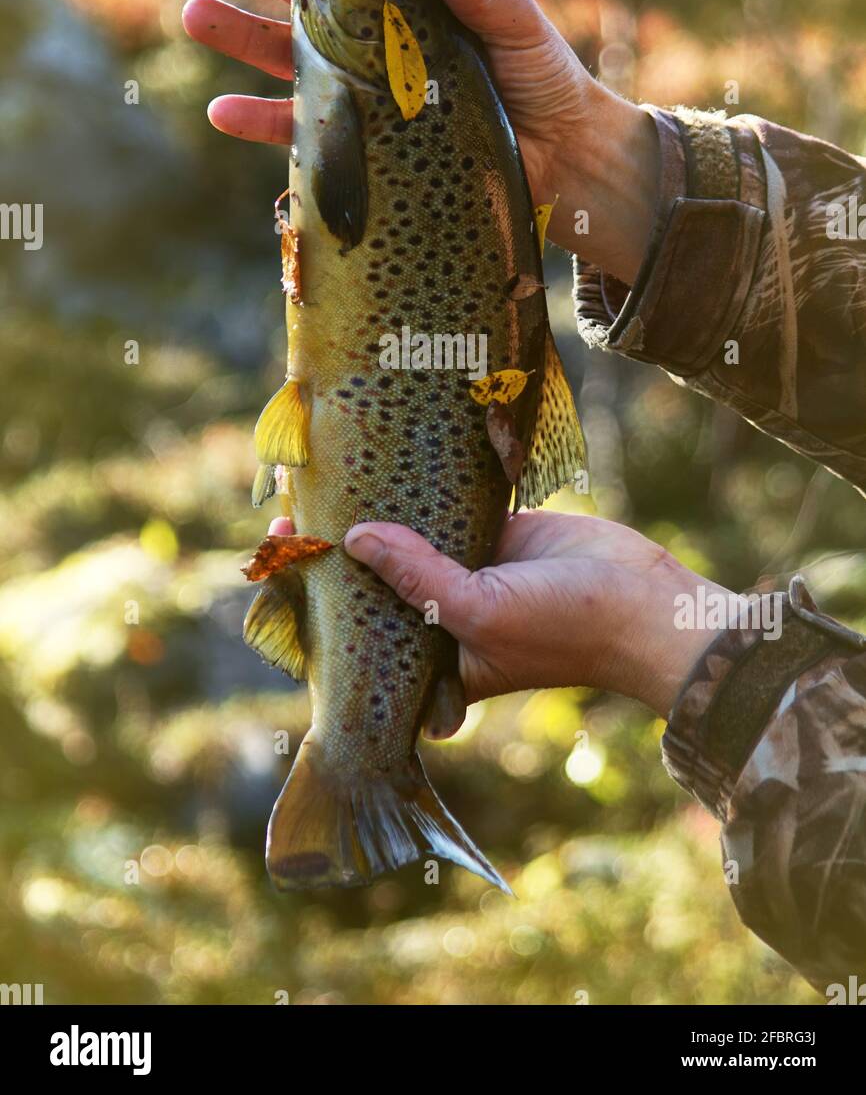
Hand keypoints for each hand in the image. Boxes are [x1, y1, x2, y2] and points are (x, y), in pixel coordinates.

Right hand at [182, 0, 658, 284]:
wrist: (559, 162)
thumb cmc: (544, 81)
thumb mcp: (520, 28)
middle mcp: (377, 32)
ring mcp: (364, 85)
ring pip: (285, 52)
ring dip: (237, 34)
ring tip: (195, 15)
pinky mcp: (362, 142)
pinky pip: (302, 130)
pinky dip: (260, 121)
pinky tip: (223, 111)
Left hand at [270, 511, 726, 722]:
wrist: (646, 602)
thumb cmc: (565, 629)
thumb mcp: (480, 612)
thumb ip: (418, 576)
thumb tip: (356, 538)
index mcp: (432, 656)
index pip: (360, 635)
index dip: (317, 602)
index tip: (279, 556)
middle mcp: (443, 616)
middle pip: (376, 581)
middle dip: (337, 550)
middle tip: (289, 507)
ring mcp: (469, 571)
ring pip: (408, 540)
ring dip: (375, 514)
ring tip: (325, 478)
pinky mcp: (495, 534)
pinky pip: (449, 508)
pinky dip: (423, 488)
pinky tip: (387, 459)